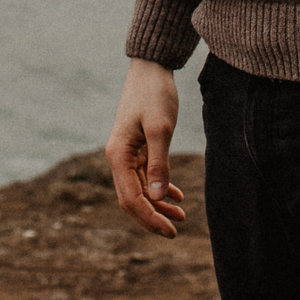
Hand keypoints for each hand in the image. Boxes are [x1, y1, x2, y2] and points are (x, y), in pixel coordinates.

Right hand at [106, 58, 187, 237]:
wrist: (151, 68)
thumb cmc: (155, 95)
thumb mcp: (160, 129)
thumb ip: (159, 165)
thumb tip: (158, 198)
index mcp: (118, 155)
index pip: (131, 198)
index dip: (150, 218)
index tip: (171, 231)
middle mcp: (118, 158)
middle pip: (132, 198)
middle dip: (153, 216)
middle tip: (176, 230)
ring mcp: (126, 153)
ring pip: (140, 189)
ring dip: (158, 204)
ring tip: (182, 215)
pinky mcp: (136, 147)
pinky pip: (145, 176)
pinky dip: (159, 188)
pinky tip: (177, 196)